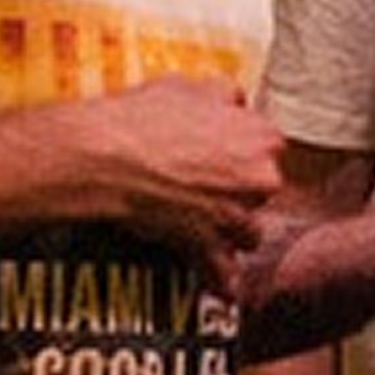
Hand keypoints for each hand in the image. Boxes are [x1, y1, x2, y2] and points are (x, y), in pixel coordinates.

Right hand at [82, 75, 285, 281]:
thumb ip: (223, 95)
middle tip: (207, 189)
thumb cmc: (143, 118)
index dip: (245, 155)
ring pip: (249, 232)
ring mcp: (235, 216)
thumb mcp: (190, 86)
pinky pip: (223, 273)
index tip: (228, 160)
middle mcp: (259, 178)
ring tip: (208, 230)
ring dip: (231, 234)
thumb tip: (234, 100)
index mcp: (260, 137)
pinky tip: (220, 288)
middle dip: (239, 194)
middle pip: (263, 192)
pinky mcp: (208, 246)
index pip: (269, 149)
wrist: (106, 156)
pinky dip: (220, 281)